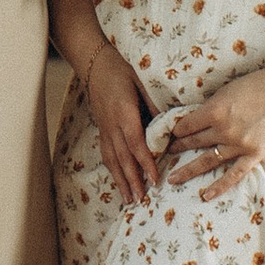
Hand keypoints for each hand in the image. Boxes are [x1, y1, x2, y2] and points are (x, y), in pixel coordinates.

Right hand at [83, 41, 157, 207]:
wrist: (94, 64)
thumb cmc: (121, 71)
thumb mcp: (142, 84)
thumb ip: (154, 106)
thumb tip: (170, 127)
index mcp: (124, 113)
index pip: (136, 144)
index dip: (145, 163)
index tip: (155, 180)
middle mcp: (112, 125)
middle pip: (123, 157)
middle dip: (132, 180)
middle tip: (141, 200)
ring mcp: (104, 129)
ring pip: (112, 160)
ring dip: (121, 181)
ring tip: (129, 200)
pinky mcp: (101, 130)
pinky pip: (106, 154)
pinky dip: (113, 171)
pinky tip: (118, 182)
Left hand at [165, 69, 264, 198]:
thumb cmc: (255, 85)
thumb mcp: (225, 91)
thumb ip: (210, 108)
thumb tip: (192, 121)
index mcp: (215, 110)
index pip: (186, 125)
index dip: (175, 130)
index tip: (168, 135)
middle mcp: (224, 129)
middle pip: (193, 142)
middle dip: (177, 148)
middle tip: (164, 155)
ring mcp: (239, 144)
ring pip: (208, 160)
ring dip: (188, 169)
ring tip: (173, 178)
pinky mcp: (255, 154)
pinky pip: (234, 174)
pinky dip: (219, 186)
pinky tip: (205, 195)